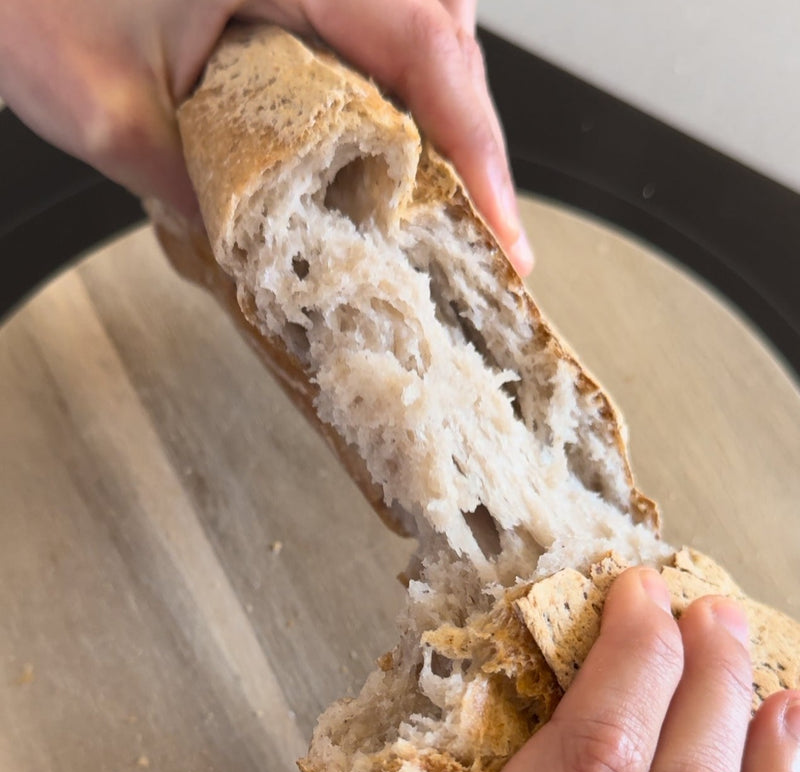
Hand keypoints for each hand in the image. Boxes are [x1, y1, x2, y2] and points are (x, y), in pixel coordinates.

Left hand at [0, 0, 532, 274]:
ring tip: (437, 189)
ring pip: (416, 14)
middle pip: (440, 26)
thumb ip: (194, 192)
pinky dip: (387, 76)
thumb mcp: (104, 109)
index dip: (475, 148)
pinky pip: (365, 14)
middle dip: (467, 134)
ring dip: (436, 103)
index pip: (423, 44)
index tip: (501, 231)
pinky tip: (375, 131)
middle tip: (478, 226)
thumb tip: (257, 253)